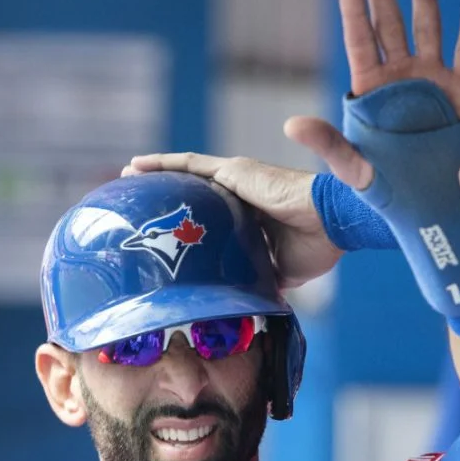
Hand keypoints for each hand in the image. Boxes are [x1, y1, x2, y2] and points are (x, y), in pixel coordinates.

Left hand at [123, 152, 339, 286]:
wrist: (332, 221)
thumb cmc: (316, 243)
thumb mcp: (282, 269)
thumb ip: (262, 276)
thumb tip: (252, 297)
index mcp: (253, 215)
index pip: (213, 217)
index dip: (191, 221)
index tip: (168, 229)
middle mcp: (241, 193)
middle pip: (194, 193)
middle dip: (167, 196)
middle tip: (138, 204)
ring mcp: (236, 179)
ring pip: (186, 175)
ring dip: (156, 175)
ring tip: (126, 175)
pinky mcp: (232, 171)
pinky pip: (188, 164)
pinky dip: (162, 163)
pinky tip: (137, 165)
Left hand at [284, 0, 459, 191]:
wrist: (431, 206)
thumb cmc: (386, 192)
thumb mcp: (353, 169)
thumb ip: (327, 143)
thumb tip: (291, 123)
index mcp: (370, 93)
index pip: (360, 45)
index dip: (355, 14)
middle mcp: (399, 80)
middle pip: (389, 27)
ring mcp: (431, 82)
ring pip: (427, 30)